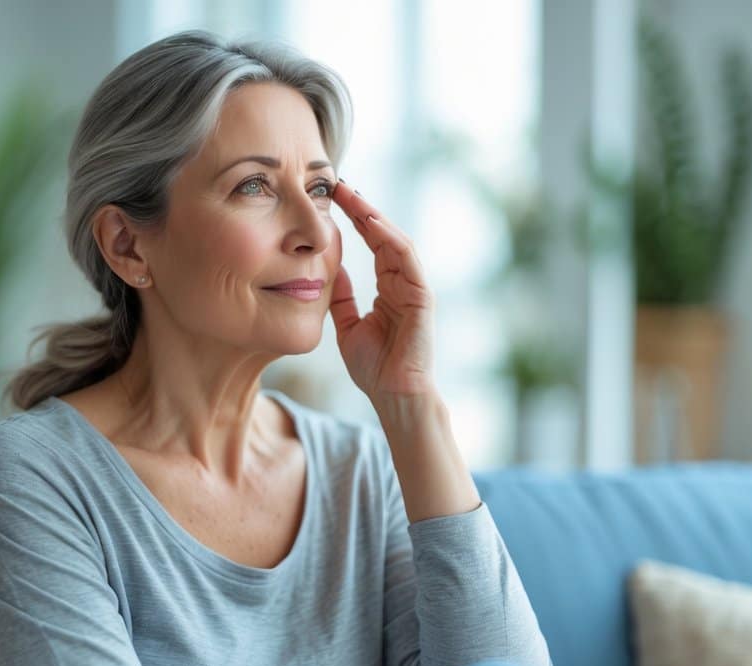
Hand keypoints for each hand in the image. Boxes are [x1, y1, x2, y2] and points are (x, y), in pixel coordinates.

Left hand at [328, 180, 436, 400]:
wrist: (393, 395)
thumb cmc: (374, 368)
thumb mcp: (347, 326)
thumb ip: (342, 298)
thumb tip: (329, 270)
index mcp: (388, 288)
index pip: (372, 243)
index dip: (354, 219)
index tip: (331, 199)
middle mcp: (404, 282)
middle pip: (384, 234)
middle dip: (362, 208)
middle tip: (338, 184)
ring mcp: (415, 287)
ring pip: (396, 240)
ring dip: (374, 216)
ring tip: (352, 195)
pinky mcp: (422, 295)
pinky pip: (407, 259)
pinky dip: (391, 238)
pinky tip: (372, 223)